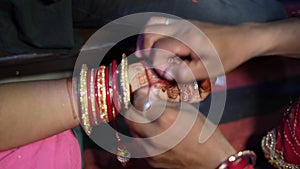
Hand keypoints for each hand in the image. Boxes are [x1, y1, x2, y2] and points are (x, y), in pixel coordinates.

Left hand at [125, 88, 235, 168]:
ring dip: (137, 123)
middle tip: (138, 104)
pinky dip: (144, 136)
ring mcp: (152, 152)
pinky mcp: (152, 161)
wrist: (212, 160)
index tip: (140, 93)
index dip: (138, 95)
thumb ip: (165, 102)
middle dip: (132, 108)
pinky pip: (140, 145)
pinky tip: (156, 133)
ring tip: (148, 119)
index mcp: (166, 119)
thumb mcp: (187, 110)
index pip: (138, 102)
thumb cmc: (204, 133)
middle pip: (129, 118)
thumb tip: (149, 95)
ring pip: (132, 132)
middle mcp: (155, 136)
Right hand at [136, 16, 261, 81]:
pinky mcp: (186, 23)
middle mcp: (181, 27)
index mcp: (185, 38)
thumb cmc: (226, 55)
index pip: (158, 48)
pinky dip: (155, 34)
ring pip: (154, 23)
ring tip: (148, 52)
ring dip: (147, 38)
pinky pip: (163, 23)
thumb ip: (185, 73)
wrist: (241, 39)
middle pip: (150, 30)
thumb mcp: (208, 70)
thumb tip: (164, 72)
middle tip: (145, 60)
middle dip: (144, 46)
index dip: (154, 62)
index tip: (160, 73)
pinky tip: (160, 47)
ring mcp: (183, 23)